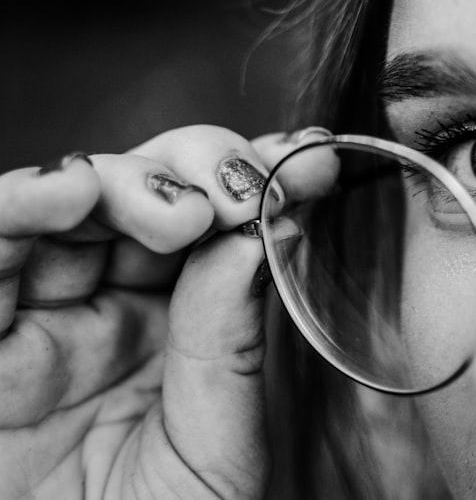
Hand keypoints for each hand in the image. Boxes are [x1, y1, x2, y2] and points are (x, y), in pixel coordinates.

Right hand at [0, 125, 333, 498]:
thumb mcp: (214, 449)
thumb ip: (229, 345)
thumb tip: (263, 235)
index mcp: (177, 332)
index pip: (219, 230)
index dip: (262, 182)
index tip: (310, 163)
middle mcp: (109, 310)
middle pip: (149, 194)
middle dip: (203, 171)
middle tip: (247, 189)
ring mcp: (39, 317)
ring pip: (69, 203)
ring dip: (124, 180)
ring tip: (180, 207)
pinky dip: (18, 209)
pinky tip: (69, 191)